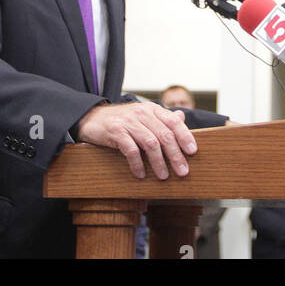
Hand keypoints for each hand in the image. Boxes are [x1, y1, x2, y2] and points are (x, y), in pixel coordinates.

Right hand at [76, 101, 196, 179]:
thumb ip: (162, 118)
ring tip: (163, 176)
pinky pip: (131, 150)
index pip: (174, 122)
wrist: (91, 117)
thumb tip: (182, 118)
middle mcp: (142, 113)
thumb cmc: (121, 120)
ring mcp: (129, 122)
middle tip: (183, 171)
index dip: (185, 136)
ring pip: (150, 143)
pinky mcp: (115, 131)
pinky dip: (137, 164)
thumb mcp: (143, 116)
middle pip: (165, 135)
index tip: (193, 152)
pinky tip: (140, 174)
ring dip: (159, 162)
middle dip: (176, 155)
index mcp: (152, 109)